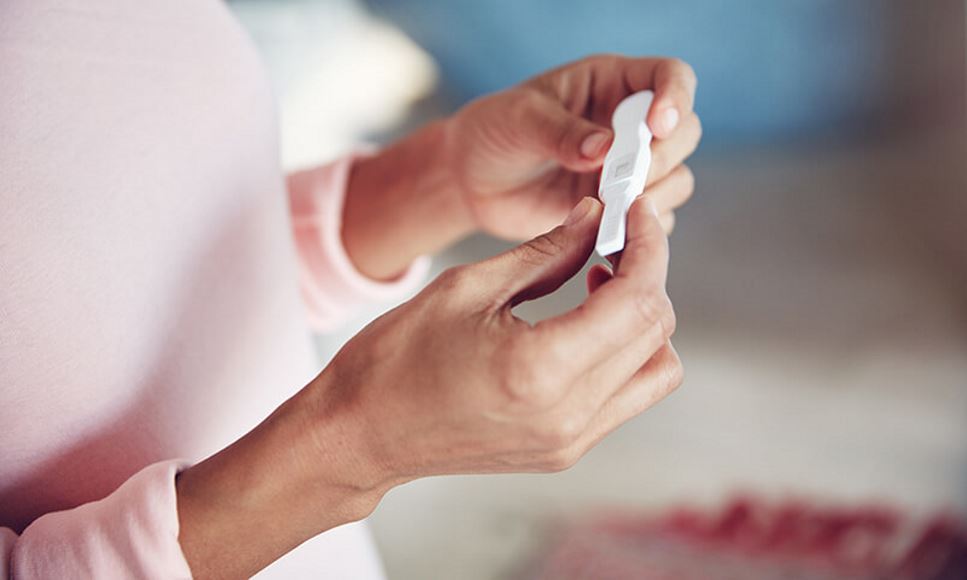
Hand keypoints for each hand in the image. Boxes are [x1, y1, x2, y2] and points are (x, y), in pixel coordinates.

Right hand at [176, 196, 681, 577]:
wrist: (361, 433)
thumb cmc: (396, 359)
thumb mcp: (468, 286)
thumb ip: (545, 252)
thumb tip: (596, 219)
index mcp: (541, 368)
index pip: (638, 300)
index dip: (649, 246)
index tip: (636, 214)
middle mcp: (568, 414)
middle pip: (657, 333)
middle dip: (648, 275)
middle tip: (615, 240)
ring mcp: (570, 441)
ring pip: (657, 371)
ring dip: (643, 320)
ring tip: (599, 286)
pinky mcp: (565, 451)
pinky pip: (626, 397)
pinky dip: (623, 353)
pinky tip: (583, 324)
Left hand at [445, 54, 700, 238]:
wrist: (471, 182)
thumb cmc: (494, 132)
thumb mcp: (519, 119)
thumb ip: (561, 132)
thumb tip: (606, 149)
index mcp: (612, 84)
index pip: (670, 77)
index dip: (675, 98)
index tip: (657, 126)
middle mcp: (630, 125)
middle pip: (684, 133)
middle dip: (663, 157)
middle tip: (623, 179)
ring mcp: (628, 170)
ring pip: (677, 179)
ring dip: (655, 196)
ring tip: (610, 206)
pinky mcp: (619, 209)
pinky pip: (652, 222)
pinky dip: (639, 230)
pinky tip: (607, 232)